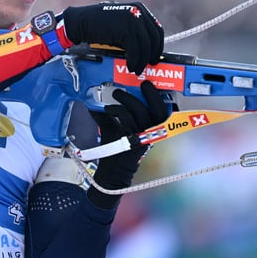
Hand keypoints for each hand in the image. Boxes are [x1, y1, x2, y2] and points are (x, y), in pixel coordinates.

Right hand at [62, 2, 163, 73]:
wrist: (82, 22)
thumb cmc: (99, 25)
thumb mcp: (122, 24)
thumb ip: (135, 32)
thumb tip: (146, 50)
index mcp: (140, 9)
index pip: (157, 30)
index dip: (157, 46)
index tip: (154, 56)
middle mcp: (139, 12)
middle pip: (154, 38)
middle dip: (151, 54)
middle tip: (148, 65)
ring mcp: (133, 20)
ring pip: (145, 46)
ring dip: (142, 61)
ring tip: (137, 69)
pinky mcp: (126, 29)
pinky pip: (135, 50)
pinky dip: (134, 61)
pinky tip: (130, 66)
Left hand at [89, 81, 170, 199]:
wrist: (112, 173)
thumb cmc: (115, 152)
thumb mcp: (113, 130)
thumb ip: (108, 116)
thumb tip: (95, 102)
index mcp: (150, 129)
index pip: (161, 111)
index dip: (157, 97)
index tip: (147, 85)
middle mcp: (150, 134)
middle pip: (159, 110)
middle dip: (152, 94)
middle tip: (142, 84)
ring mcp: (142, 137)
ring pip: (141, 111)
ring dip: (127, 99)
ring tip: (116, 94)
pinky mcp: (132, 141)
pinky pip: (126, 118)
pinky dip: (116, 110)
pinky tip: (108, 109)